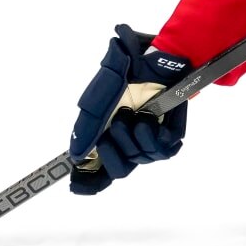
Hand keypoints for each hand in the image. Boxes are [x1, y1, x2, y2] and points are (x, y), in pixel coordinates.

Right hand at [68, 25, 192, 194]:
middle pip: (119, 171)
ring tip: (131, 114)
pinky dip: (151, 137)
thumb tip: (76, 156)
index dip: (89, 181)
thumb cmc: (125, 74)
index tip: (77, 186)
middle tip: (113, 128)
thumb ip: (87, 128)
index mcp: (107, 134)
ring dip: (132, 137)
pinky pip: (161, 151)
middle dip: (113, 153)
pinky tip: (146, 120)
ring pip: (139, 159)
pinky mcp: (169, 134)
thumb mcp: (99, 100)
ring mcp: (149, 138)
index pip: (98, 170)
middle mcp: (128, 140)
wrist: (153, 59)